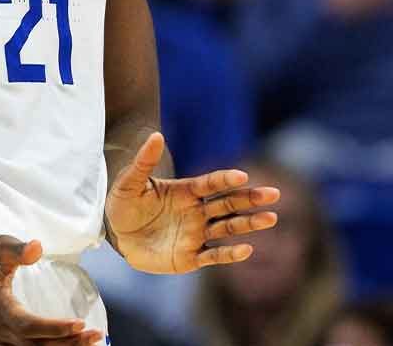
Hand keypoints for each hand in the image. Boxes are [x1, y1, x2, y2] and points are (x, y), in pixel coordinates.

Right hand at [0, 237, 102, 345]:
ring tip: (92, 341)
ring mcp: (1, 340)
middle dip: (68, 343)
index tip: (80, 323)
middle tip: (96, 334)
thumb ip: (17, 248)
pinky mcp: (5, 342)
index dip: (54, 329)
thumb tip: (37, 248)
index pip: (28, 326)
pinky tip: (74, 345)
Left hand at [104, 132, 279, 274]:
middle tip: (274, 194)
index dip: (225, 180)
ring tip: (271, 217)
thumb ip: (143, 162)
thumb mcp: (128, 182)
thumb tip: (156, 135)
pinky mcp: (191, 257)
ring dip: (249, 223)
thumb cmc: (123, 206)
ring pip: (228, 228)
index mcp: (185, 191)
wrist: (118, 237)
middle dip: (250, 199)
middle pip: (228, 204)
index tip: (241, 175)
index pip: (210, 184)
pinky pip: (214, 256)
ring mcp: (196, 234)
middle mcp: (196, 211)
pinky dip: (230, 254)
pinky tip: (248, 249)